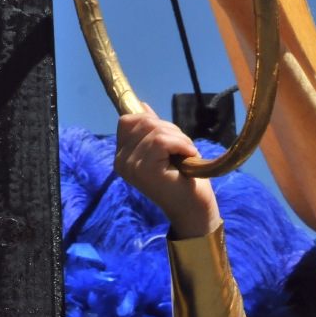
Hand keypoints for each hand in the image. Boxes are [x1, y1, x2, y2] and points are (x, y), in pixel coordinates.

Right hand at [114, 104, 220, 238]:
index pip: (128, 120)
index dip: (154, 122)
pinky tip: (188, 157)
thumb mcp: (168, 149)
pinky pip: (162, 141)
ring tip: (186, 156)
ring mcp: (130, 166)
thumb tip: (143, 107)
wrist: (195, 209)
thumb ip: (153, 131)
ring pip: (155, 129)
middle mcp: (120, 161)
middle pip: (143, 121)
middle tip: (183, 150)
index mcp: (122, 156)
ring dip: (179, 138)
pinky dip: (181, 144)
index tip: (172, 139)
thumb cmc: (184, 180)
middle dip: (171, 130)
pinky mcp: (144, 169)